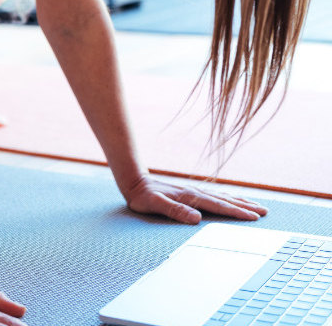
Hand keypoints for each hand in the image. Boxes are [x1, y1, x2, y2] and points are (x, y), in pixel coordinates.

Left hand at [123, 174, 267, 224]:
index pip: (218, 206)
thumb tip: (196, 218)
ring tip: (255, 205)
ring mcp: (192, 190)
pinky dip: (226, 198)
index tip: (254, 217)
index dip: (236, 212)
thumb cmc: (142, 195)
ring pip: (221, 196)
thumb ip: (174, 211)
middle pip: (225, 199)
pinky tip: (230, 200)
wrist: (133, 180)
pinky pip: (213, 195)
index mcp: (190, 197)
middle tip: (265, 211)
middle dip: (245, 206)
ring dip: (239, 201)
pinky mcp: (188, 191)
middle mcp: (194, 192)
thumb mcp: (154, 204)